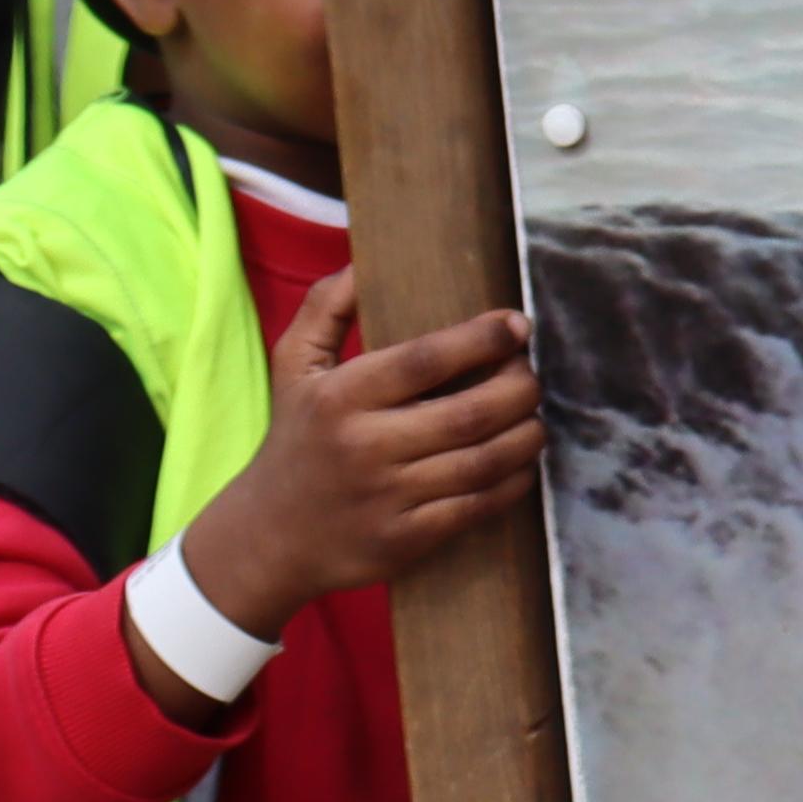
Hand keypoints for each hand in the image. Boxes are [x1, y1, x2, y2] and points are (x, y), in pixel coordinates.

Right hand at [170, 273, 541, 646]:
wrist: (267, 538)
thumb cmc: (295, 439)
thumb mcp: (293, 367)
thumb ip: (324, 308)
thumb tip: (362, 261)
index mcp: (340, 397)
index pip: (426, 360)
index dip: (483, 338)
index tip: (517, 325)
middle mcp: (365, 447)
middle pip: (471, 412)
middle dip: (520, 388)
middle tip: (531, 375)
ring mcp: (388, 497)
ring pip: (485, 461)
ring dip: (528, 434)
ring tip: (534, 416)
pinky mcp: (406, 540)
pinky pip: (479, 506)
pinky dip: (514, 481)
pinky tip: (522, 461)